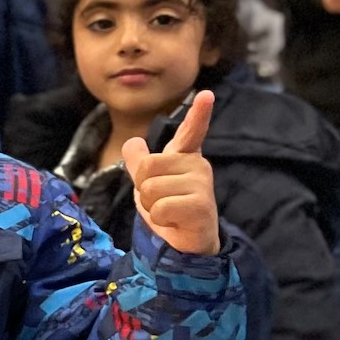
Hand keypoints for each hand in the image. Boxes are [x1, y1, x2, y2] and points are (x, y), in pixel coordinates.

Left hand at [121, 90, 218, 255]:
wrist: (185, 245)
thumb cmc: (169, 210)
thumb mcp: (149, 184)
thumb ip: (140, 164)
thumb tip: (132, 142)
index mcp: (185, 157)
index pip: (191, 131)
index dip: (199, 113)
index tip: (206, 94)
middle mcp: (197, 165)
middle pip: (147, 165)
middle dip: (143, 188)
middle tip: (161, 201)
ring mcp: (202, 184)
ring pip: (150, 188)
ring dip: (151, 206)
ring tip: (169, 212)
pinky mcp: (201, 205)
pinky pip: (159, 208)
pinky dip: (159, 219)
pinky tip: (175, 221)